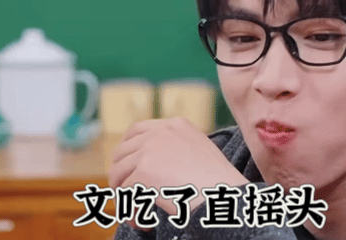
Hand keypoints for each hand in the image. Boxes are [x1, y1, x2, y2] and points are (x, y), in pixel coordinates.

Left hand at [108, 118, 248, 222]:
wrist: (226, 195)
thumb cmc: (218, 181)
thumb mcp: (198, 150)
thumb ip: (175, 147)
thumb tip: (146, 164)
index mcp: (175, 124)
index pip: (136, 129)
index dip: (126, 149)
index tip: (126, 168)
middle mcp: (160, 131)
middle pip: (121, 151)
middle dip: (121, 175)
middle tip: (129, 196)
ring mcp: (151, 149)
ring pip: (118, 172)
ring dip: (124, 194)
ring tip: (138, 211)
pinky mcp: (145, 170)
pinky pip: (125, 194)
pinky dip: (132, 211)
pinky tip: (146, 221)